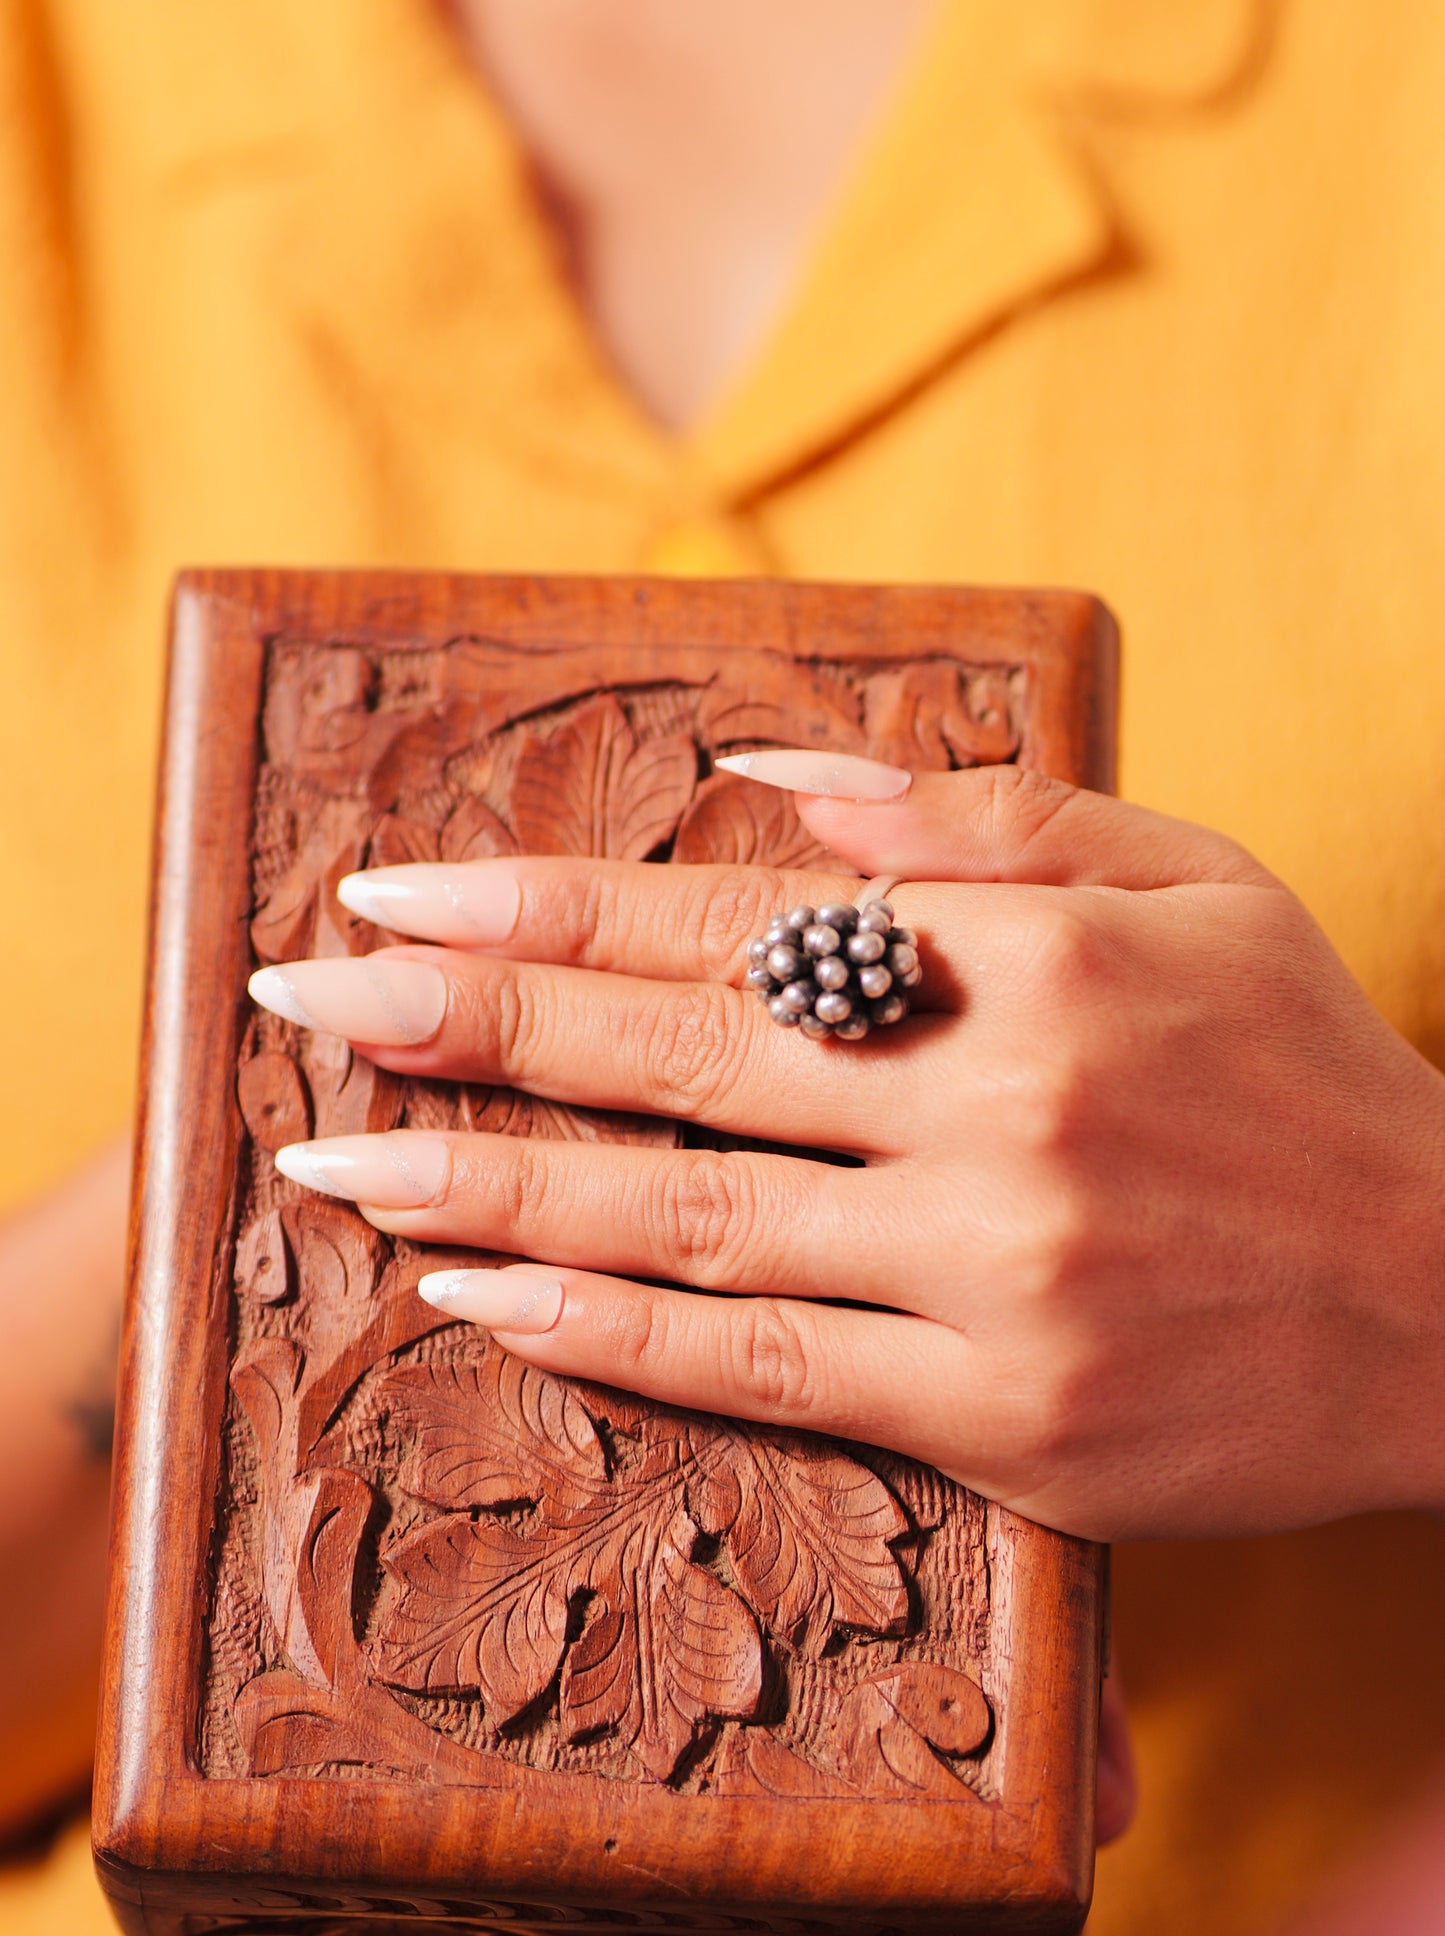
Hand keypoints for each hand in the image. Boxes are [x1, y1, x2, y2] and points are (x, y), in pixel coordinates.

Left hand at [249, 760, 1444, 1540]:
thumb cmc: (1309, 1073)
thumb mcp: (1193, 882)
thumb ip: (987, 820)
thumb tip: (775, 776)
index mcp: (1035, 959)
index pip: (733, 921)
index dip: (552, 908)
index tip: (401, 897)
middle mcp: (1002, 1107)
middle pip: (677, 1057)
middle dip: (469, 1021)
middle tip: (305, 1001)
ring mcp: (996, 1271)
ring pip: (690, 1220)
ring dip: (494, 1182)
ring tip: (337, 1160)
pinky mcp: (1004, 1415)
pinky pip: (766, 1367)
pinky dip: (612, 1331)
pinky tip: (488, 1292)